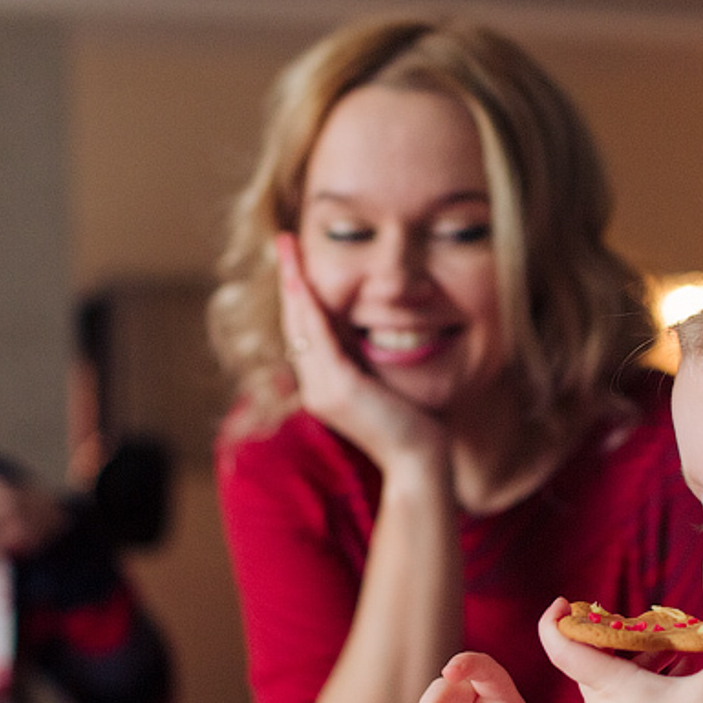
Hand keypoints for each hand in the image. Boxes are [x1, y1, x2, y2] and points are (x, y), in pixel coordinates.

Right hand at [276, 234, 446, 469]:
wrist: (418, 461)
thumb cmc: (413, 426)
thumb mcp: (385, 386)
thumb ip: (370, 362)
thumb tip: (371, 333)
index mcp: (325, 386)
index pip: (306, 332)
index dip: (299, 295)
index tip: (296, 261)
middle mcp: (316, 388)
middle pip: (295, 324)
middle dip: (289, 280)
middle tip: (284, 241)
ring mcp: (323, 391)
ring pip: (300, 327)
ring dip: (293, 285)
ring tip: (289, 249)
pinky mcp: (338, 390)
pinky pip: (318, 340)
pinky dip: (309, 308)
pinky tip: (304, 282)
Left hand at [537, 598, 702, 702]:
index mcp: (607, 683)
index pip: (561, 646)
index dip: (555, 620)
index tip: (563, 600)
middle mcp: (600, 700)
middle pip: (597, 653)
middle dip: (624, 632)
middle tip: (650, 622)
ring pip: (616, 673)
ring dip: (643, 655)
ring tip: (678, 647)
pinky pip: (626, 694)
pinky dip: (649, 677)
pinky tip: (682, 672)